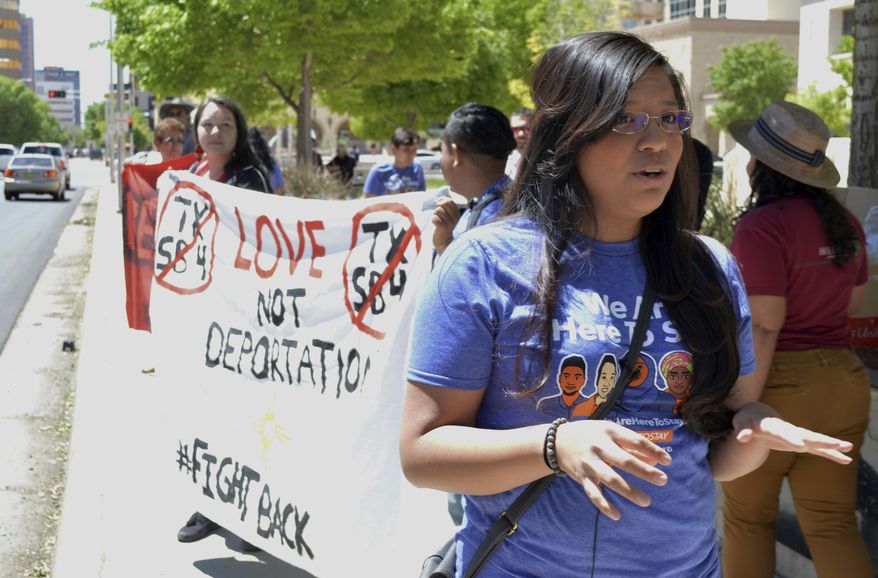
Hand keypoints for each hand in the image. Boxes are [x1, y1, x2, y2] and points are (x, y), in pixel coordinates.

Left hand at [431, 197, 460, 254]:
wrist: (444, 244)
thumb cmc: (445, 229)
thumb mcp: (448, 217)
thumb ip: (446, 207)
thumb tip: (440, 198)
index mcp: (457, 213)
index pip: (449, 201)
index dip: (442, 202)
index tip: (439, 207)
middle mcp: (455, 217)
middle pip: (443, 204)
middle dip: (438, 207)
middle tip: (438, 215)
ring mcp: (450, 222)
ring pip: (438, 210)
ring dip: (435, 215)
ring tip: (438, 221)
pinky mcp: (443, 227)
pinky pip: (435, 218)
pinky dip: (433, 220)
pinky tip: (436, 225)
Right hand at [555, 420, 671, 520]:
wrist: (556, 441)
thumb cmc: (591, 435)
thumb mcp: (609, 432)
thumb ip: (631, 445)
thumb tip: (656, 460)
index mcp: (609, 431)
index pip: (635, 441)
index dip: (653, 450)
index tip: (668, 461)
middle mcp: (599, 446)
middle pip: (625, 460)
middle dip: (644, 471)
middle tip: (663, 480)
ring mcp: (589, 463)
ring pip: (610, 479)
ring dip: (629, 491)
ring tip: (646, 501)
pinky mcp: (581, 477)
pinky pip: (593, 493)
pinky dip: (604, 505)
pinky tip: (617, 515)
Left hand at [732, 401, 852, 464]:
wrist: (757, 412)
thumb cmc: (747, 419)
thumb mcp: (740, 423)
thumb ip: (741, 430)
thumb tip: (742, 438)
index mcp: (772, 426)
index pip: (782, 433)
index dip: (790, 439)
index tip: (800, 446)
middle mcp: (788, 429)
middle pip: (806, 435)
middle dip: (821, 440)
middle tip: (838, 444)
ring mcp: (795, 435)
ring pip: (815, 441)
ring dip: (831, 445)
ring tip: (849, 449)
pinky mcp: (799, 441)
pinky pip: (816, 449)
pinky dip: (829, 454)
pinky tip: (845, 460)